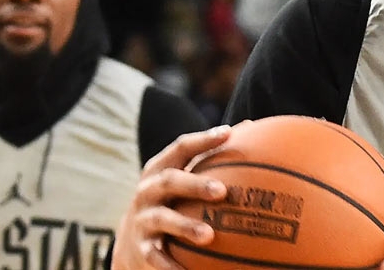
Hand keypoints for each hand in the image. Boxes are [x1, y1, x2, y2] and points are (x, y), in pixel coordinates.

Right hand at [111, 125, 231, 269]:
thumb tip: (251, 127)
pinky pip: (157, 257)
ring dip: (186, 227)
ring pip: (163, 220)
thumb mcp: (182, 179)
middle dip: (195, 184)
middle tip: (222, 191)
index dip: (203, 139)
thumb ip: (209, 158)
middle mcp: (148, 191)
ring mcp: (144, 219)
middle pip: (170, 181)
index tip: (228, 133)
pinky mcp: (143, 248)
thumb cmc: (171, 202)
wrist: (132, 242)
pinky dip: (172, 265)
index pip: (180, 147)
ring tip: (210, 236)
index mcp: (160, 169)